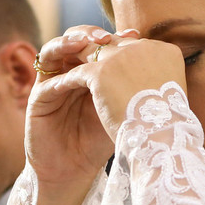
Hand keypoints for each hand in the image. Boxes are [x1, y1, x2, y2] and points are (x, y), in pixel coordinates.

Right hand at [26, 27, 123, 188]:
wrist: (75, 170)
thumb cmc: (102, 140)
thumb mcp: (121, 110)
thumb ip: (134, 88)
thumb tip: (166, 67)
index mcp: (93, 70)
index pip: (101, 45)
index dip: (116, 38)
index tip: (135, 36)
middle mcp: (71, 71)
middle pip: (77, 40)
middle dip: (91, 34)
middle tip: (107, 37)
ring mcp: (53, 82)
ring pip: (54, 52)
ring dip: (67, 44)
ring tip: (83, 43)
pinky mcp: (38, 99)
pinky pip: (46, 82)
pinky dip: (59, 78)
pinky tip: (74, 78)